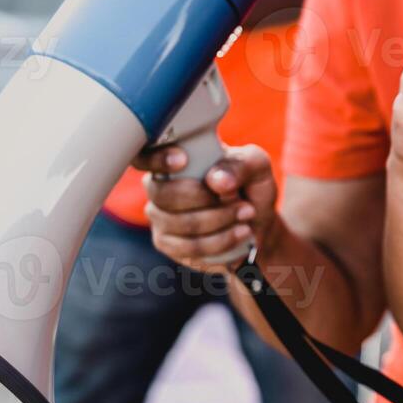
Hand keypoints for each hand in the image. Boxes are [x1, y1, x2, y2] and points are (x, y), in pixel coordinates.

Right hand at [136, 143, 277, 272]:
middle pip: (164, 194)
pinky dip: (220, 240)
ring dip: (220, 220)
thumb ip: (238, 166)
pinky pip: (188, 246)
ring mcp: (160, 216)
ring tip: (246, 214)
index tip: (182, 161)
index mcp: (174, 160)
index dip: (156, 159)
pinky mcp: (168, 243)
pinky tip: (240, 232)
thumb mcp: (256, 166)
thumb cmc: (250, 187)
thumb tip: (215, 180)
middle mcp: (159, 187)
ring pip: (179, 222)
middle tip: (240, 199)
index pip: (145, 156)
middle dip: (206, 199)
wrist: (257, 223)